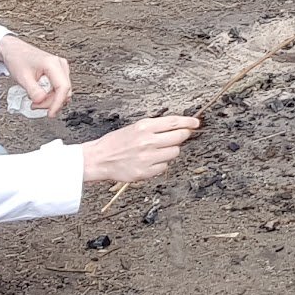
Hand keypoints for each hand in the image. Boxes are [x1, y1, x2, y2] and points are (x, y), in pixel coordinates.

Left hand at [0, 35, 72, 116]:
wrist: (14, 51)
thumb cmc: (18, 60)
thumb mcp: (23, 77)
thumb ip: (33, 91)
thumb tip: (41, 101)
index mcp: (53, 64)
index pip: (63, 87)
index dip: (58, 103)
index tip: (51, 113)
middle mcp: (60, 65)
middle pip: (64, 90)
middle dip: (51, 102)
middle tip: (36, 106)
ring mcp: (61, 68)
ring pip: (63, 91)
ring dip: (51, 100)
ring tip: (36, 103)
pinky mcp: (58, 71)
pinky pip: (59, 88)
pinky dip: (51, 95)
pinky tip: (40, 97)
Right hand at [80, 116, 200, 185]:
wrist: (98, 159)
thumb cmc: (116, 142)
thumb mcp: (135, 127)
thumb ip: (156, 127)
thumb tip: (178, 127)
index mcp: (144, 126)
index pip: (174, 122)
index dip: (189, 122)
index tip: (196, 123)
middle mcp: (147, 141)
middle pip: (179, 137)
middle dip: (183, 136)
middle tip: (181, 136)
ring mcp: (147, 158)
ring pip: (174, 153)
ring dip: (170, 151)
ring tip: (156, 151)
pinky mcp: (145, 172)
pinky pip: (164, 167)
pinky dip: (160, 164)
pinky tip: (149, 161)